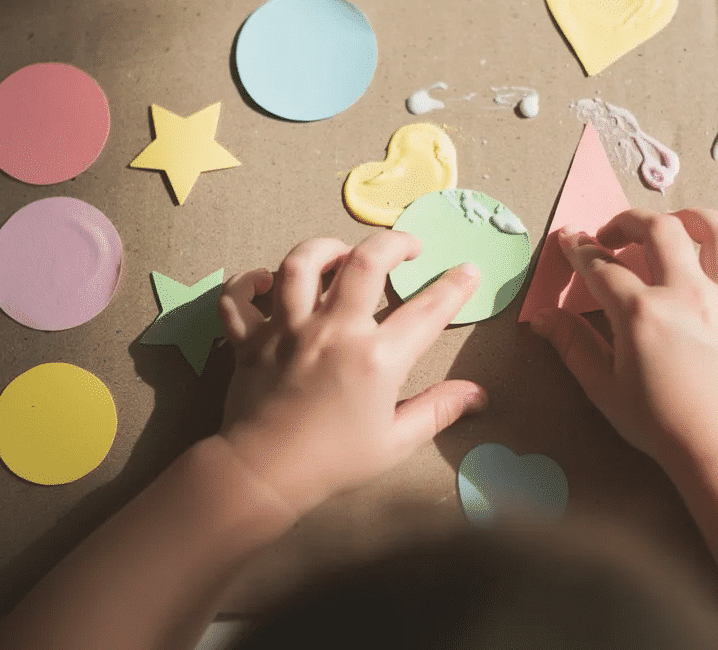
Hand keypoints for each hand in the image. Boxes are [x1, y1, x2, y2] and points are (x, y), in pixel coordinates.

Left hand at [215, 231, 484, 514]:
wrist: (264, 474)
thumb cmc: (334, 462)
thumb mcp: (395, 442)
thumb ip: (437, 410)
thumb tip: (477, 394)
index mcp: (376, 357)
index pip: (427, 310)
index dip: (454, 286)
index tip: (468, 271)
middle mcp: (333, 331)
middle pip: (365, 261)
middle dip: (393, 242)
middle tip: (406, 247)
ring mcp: (287, 330)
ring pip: (300, 263)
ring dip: (324, 249)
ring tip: (339, 253)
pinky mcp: (250, 339)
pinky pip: (239, 297)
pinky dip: (248, 282)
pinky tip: (265, 280)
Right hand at [529, 208, 717, 469]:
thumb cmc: (660, 426)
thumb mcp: (604, 388)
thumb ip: (572, 346)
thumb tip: (541, 317)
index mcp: (642, 313)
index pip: (601, 266)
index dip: (579, 250)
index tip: (571, 241)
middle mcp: (688, 295)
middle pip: (659, 230)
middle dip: (630, 221)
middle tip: (616, 234)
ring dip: (698, 218)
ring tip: (681, 224)